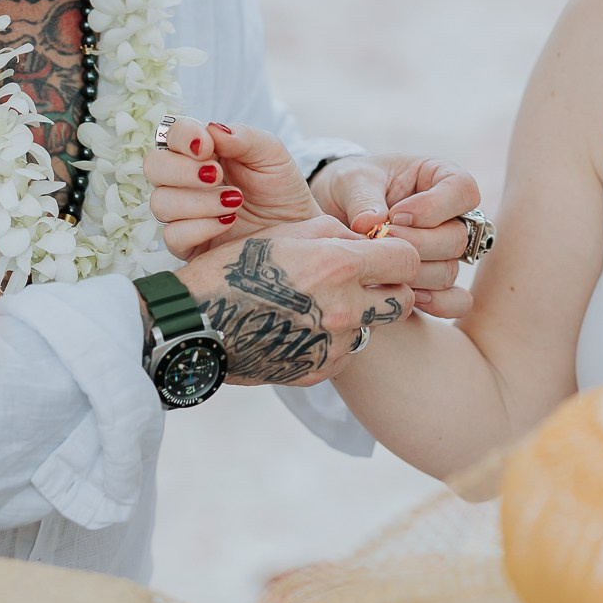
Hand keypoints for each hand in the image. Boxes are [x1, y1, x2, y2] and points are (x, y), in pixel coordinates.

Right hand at [146, 118, 317, 257]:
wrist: (296, 229)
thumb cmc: (280, 188)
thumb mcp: (272, 155)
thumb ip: (244, 137)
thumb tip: (212, 129)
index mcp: (200, 151)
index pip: (172, 133)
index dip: (183, 136)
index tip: (207, 147)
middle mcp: (184, 179)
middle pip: (153, 166)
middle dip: (182, 171)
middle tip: (216, 176)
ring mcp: (183, 212)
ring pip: (160, 202)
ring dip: (198, 201)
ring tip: (234, 202)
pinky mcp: (187, 243)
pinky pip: (173, 236)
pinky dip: (200, 227)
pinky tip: (227, 221)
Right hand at [175, 217, 419, 385]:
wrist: (195, 324)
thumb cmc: (235, 269)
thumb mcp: (285, 232)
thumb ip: (336, 232)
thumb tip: (368, 239)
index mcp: (339, 266)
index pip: (407, 259)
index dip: (400, 253)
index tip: (387, 253)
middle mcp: (344, 309)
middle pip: (404, 300)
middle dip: (391, 288)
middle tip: (365, 281)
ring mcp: (333, 346)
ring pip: (372, 328)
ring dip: (357, 315)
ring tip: (316, 305)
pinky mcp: (319, 371)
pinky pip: (343, 353)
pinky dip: (331, 340)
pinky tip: (299, 327)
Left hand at [310, 155, 482, 317]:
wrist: (335, 212)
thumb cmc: (351, 186)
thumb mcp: (352, 180)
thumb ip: (363, 198)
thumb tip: (370, 224)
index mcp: (441, 178)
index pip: (463, 190)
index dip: (435, 207)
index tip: (396, 214)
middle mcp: (451, 216)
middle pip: (458, 238)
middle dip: (418, 244)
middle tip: (381, 241)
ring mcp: (445, 252)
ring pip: (450, 270)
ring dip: (414, 273)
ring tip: (380, 265)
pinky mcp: (435, 282)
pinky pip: (456, 301)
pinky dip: (436, 303)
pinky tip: (406, 296)